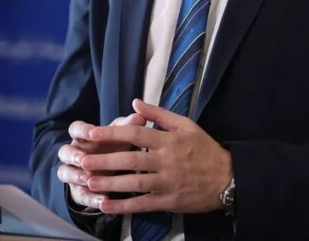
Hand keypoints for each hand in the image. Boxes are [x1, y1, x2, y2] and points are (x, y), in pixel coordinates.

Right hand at [56, 112, 147, 210]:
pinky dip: (91, 198)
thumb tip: (140, 117)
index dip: (82, 131)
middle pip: (65, 151)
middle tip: (82, 159)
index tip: (91, 134)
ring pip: (66, 173)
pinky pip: (80, 195)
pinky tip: (102, 200)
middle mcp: (74, 153)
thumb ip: (127, 126)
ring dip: (76, 176)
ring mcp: (74, 172)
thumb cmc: (112, 147)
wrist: (107, 171)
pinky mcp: (79, 191)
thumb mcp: (119, 136)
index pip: (75, 129)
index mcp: (82, 137)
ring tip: (88, 179)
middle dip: (73, 155)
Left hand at [77, 98, 231, 214]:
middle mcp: (166, 161)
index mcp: (168, 140)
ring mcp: (167, 182)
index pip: (135, 134)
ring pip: (134, 183)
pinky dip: (123, 207)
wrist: (227, 178)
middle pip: (130, 160)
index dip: (111, 133)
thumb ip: (159, 114)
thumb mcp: (185, 124)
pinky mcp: (169, 201)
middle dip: (104, 160)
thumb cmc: (204, 148)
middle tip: (81, 160)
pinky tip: (106, 206)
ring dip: (109, 184)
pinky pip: (142, 204)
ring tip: (88, 182)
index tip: (91, 133)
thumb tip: (135, 102)